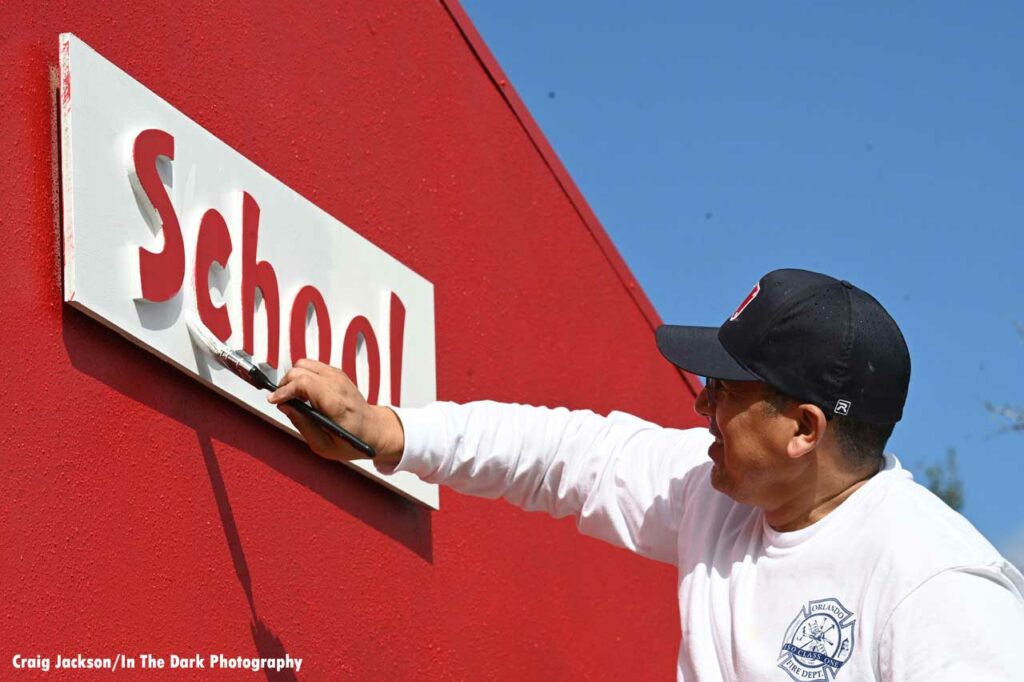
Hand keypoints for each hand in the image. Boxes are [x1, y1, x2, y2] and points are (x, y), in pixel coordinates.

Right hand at [267, 359, 403, 465]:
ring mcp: (339, 376)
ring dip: (293, 379)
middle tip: (282, 401)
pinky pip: (312, 366)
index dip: (284, 390)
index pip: (304, 382)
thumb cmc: (351, 441)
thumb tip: (284, 406)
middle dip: (285, 384)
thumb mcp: (323, 445)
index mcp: (335, 403)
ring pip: (304, 363)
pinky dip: (303, 376)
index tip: (274, 400)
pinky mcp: (337, 374)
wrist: (373, 430)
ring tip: (293, 398)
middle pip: (300, 369)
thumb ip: (302, 424)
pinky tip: (304, 394)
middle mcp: (338, 385)